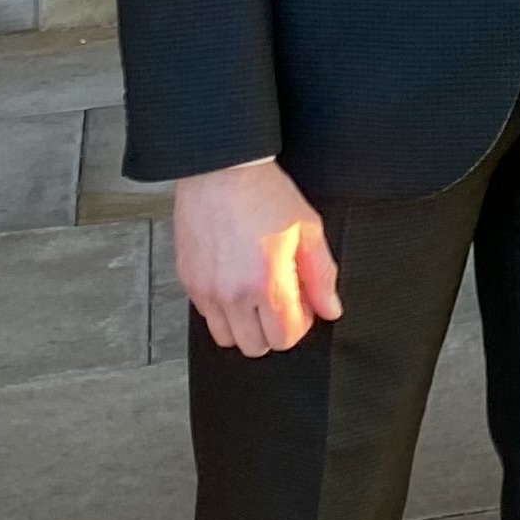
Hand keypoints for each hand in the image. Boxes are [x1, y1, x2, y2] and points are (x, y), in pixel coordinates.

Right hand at [172, 161, 342, 355]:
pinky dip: (224, 311)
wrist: (221, 172)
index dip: (300, 324)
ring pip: (227, 339)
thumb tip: (330, 310)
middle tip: (282, 300)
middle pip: (255, 347)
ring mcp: (206, 292)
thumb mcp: (307, 229)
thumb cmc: (265, 194)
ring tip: (258, 295)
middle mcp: (232, 295)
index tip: (303, 304)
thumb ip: (321, 275)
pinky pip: (207, 318)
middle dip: (274, 330)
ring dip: (246, 326)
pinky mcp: (188, 283)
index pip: (285, 338)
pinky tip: (237, 284)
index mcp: (266, 284)